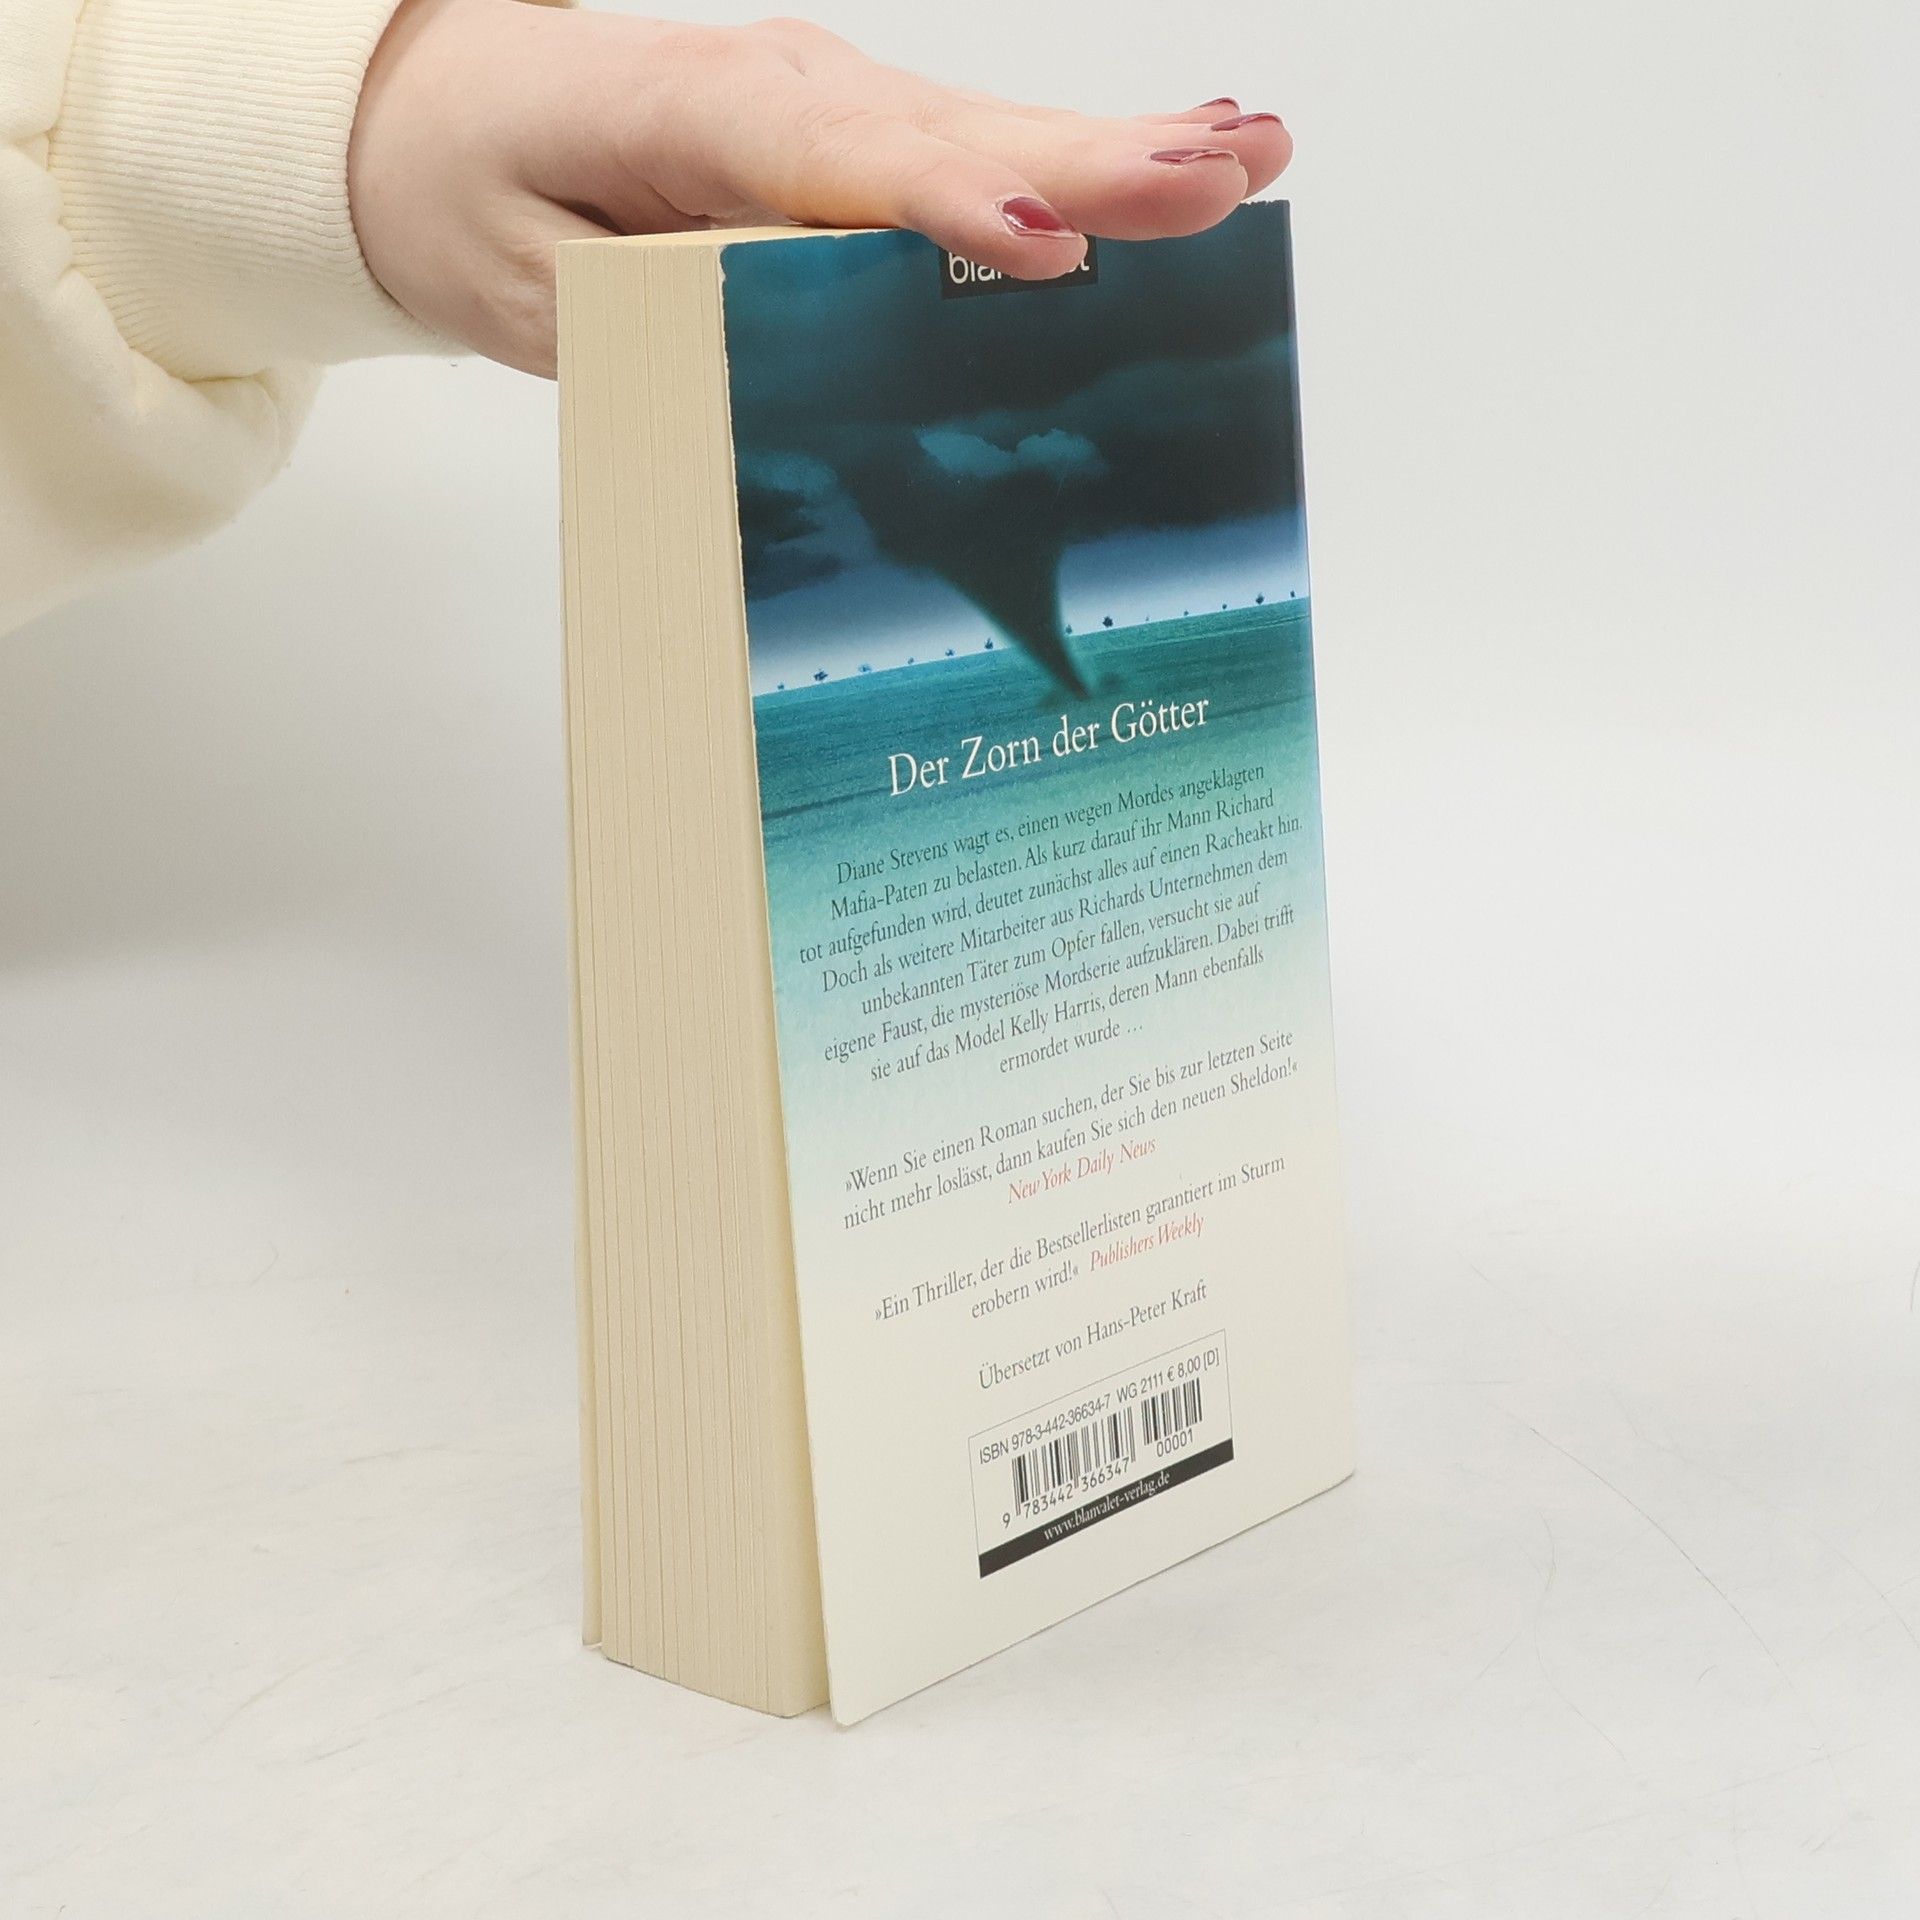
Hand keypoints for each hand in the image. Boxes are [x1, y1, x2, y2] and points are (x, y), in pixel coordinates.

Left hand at [348, 3, 1290, 375]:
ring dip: (1126, 152)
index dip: (949, 204)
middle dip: (1097, 164)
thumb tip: (772, 359)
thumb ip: (643, 315)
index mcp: (692, 112)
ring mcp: (837, 108)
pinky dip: (1086, 163)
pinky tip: (1182, 156)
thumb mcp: (527, 284)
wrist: (446, 114)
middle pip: (960, 134)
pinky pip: (983, 155)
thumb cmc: (481, 188)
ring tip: (1249, 157)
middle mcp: (791, 92)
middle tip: (1227, 175)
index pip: (835, 162)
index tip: (1047, 248)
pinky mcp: (860, 143)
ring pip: (996, 135)